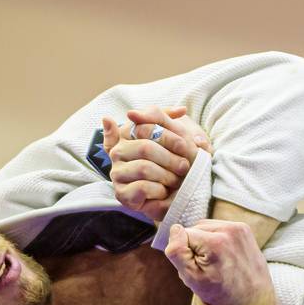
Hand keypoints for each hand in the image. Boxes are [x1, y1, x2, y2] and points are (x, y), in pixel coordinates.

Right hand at [101, 105, 212, 222]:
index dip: (169, 136)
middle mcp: (118, 151)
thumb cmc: (177, 164)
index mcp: (128, 133)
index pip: (145, 126)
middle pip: (145, 147)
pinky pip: (142, 187)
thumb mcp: (179, 138)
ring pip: (143, 168)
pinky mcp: (122, 194)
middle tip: (184, 166)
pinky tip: (164, 192)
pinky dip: (160, 191)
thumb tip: (182, 109)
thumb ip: (179, 123)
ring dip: (167, 176)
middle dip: (171, 159)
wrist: (180, 196)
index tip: (185, 146)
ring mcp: (118, 173)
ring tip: (176, 181)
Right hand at [164, 219, 282, 304]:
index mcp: (216, 242)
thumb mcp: (193, 279)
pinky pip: (218, 228)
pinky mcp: (244, 228)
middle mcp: (230, 229)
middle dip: (194, 247)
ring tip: (214, 263)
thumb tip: (175, 229)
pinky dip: (215, 240)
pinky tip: (221, 256)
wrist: (254, 300)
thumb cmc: (222, 294)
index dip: (184, 253)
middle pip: (193, 229)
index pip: (181, 235)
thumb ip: (178, 253)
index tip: (198, 269)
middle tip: (206, 268)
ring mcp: (240, 227)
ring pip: (204, 228)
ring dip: (203, 243)